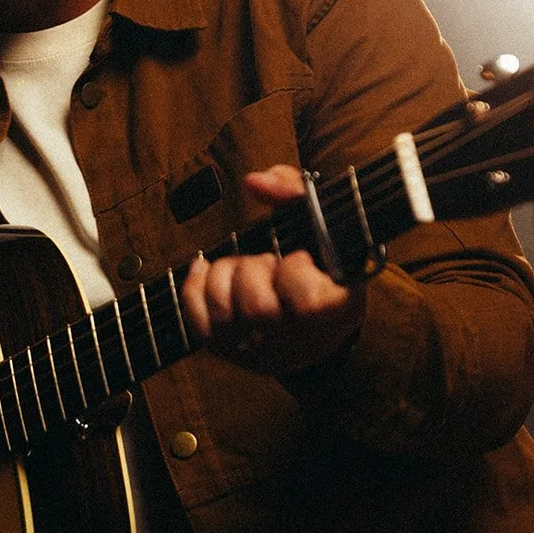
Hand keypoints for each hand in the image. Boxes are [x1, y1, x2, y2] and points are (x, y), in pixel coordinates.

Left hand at [181, 165, 364, 375]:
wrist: (314, 318)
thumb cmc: (319, 263)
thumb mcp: (322, 224)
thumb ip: (294, 191)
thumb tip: (255, 181)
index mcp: (337, 311)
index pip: (308, 302)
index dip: (295, 271)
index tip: (300, 257)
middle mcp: (299, 340)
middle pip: (257, 307)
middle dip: (253, 269)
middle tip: (267, 262)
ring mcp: (262, 350)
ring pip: (224, 313)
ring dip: (224, 277)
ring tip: (241, 268)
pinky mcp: (230, 350)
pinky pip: (197, 319)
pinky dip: (196, 287)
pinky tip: (208, 270)